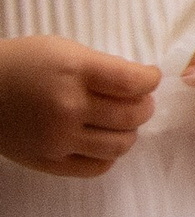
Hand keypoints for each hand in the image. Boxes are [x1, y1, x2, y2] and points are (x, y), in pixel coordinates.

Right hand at [0, 34, 158, 175]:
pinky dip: (109, 155)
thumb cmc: (22, 64)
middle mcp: (68, 107)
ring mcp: (58, 138)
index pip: (133, 82)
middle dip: (145, 107)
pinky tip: (102, 140)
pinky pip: (97, 167)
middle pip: (132, 115)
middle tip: (140, 101)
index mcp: (74, 71)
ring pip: (120, 145)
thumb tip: (140, 84)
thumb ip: (102, 67)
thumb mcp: (63, 50)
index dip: (150, 80)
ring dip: (130, 132)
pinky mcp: (49, 161)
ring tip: (121, 122)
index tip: (150, 78)